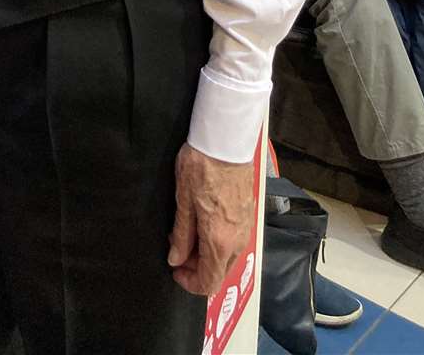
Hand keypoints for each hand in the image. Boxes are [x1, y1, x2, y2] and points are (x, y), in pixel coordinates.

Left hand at [167, 143, 252, 295]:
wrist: (226, 140)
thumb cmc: (201, 166)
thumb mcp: (183, 200)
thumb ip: (181, 235)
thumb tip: (176, 258)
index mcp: (220, 241)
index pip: (208, 282)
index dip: (189, 282)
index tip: (175, 270)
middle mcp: (237, 240)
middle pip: (219, 272)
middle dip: (197, 268)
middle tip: (177, 249)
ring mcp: (246, 228)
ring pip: (227, 257)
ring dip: (207, 254)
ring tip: (186, 232)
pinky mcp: (248, 215)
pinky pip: (234, 241)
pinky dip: (218, 242)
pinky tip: (202, 222)